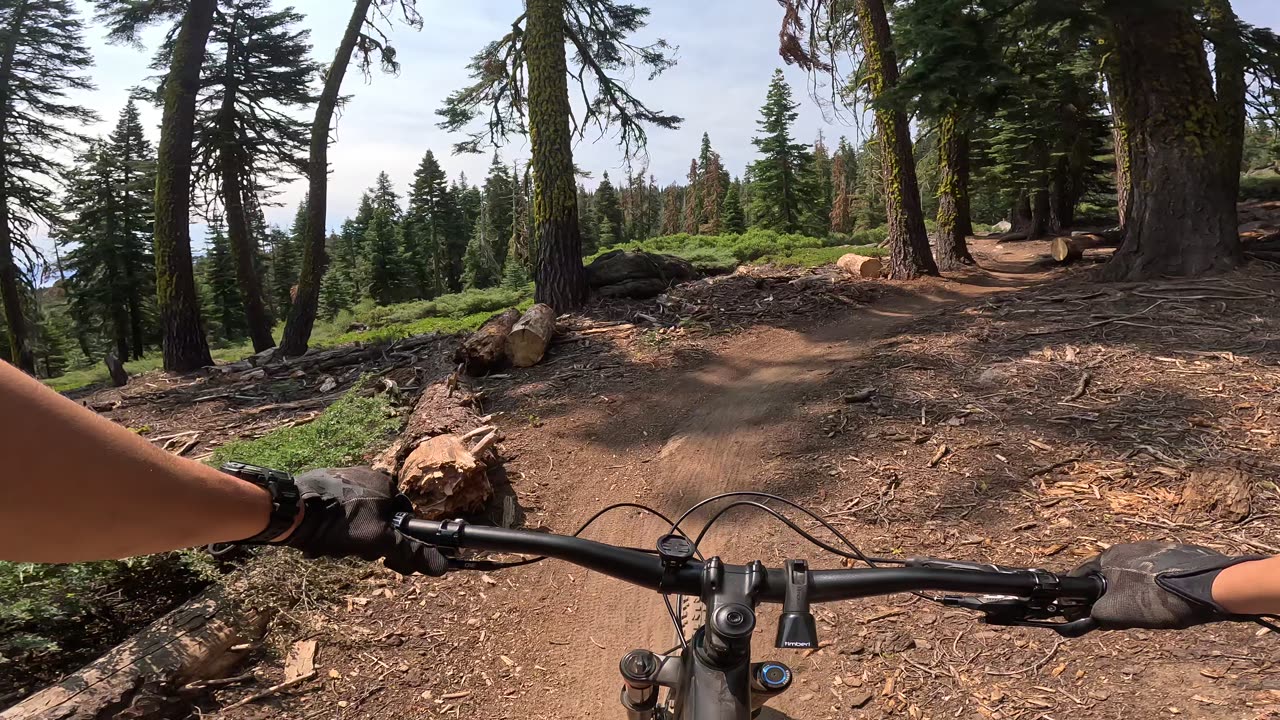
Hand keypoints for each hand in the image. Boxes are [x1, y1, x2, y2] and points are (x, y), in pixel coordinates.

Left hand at [281, 467, 446, 575]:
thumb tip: (442, 566)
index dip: (397, 540)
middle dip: (369, 540)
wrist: (291, 509)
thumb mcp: (379, 541)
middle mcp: (366, 475)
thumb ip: (410, 551)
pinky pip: (335, 511)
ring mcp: (341, 478)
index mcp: (385, 483)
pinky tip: (320, 537)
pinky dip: (332, 526)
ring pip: (356, 517)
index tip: (385, 558)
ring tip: (333, 546)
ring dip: (349, 537)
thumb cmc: (340, 522)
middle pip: (379, 518)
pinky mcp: (319, 484)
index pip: (403, 517)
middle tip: (354, 552)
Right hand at [1073, 541, 1258, 629]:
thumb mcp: (1118, 612)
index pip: (1084, 572)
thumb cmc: (1157, 597)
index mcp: (1111, 555)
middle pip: (1112, 573)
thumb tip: (1089, 616)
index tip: (1081, 608)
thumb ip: (1097, 614)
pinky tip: (1168, 601)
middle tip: (1118, 614)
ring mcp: (1157, 548)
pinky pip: (1158, 573)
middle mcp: (1130, 546)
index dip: (1081, 592)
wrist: (1210, 587)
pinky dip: (1157, 586)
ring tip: (1148, 611)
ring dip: (1136, 589)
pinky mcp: (1179, 555)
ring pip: (1136, 573)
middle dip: (1111, 593)